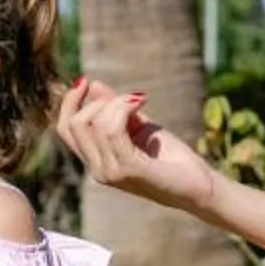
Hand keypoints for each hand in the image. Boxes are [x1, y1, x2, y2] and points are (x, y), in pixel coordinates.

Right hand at [51, 78, 216, 213]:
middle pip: (77, 123)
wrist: (199, 185)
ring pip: (96, 123)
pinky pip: (113, 130)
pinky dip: (125, 107)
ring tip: (140, 101)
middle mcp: (98, 170)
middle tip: (130, 100)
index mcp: (97, 161)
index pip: (65, 129)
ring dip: (118, 102)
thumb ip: (116, 109)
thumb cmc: (171, 158)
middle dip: (100, 102)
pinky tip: (142, 101)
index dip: (69, 102)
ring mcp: (111, 173)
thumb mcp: (139, 126)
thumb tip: (94, 85)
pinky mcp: (129, 170)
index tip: (84, 81)